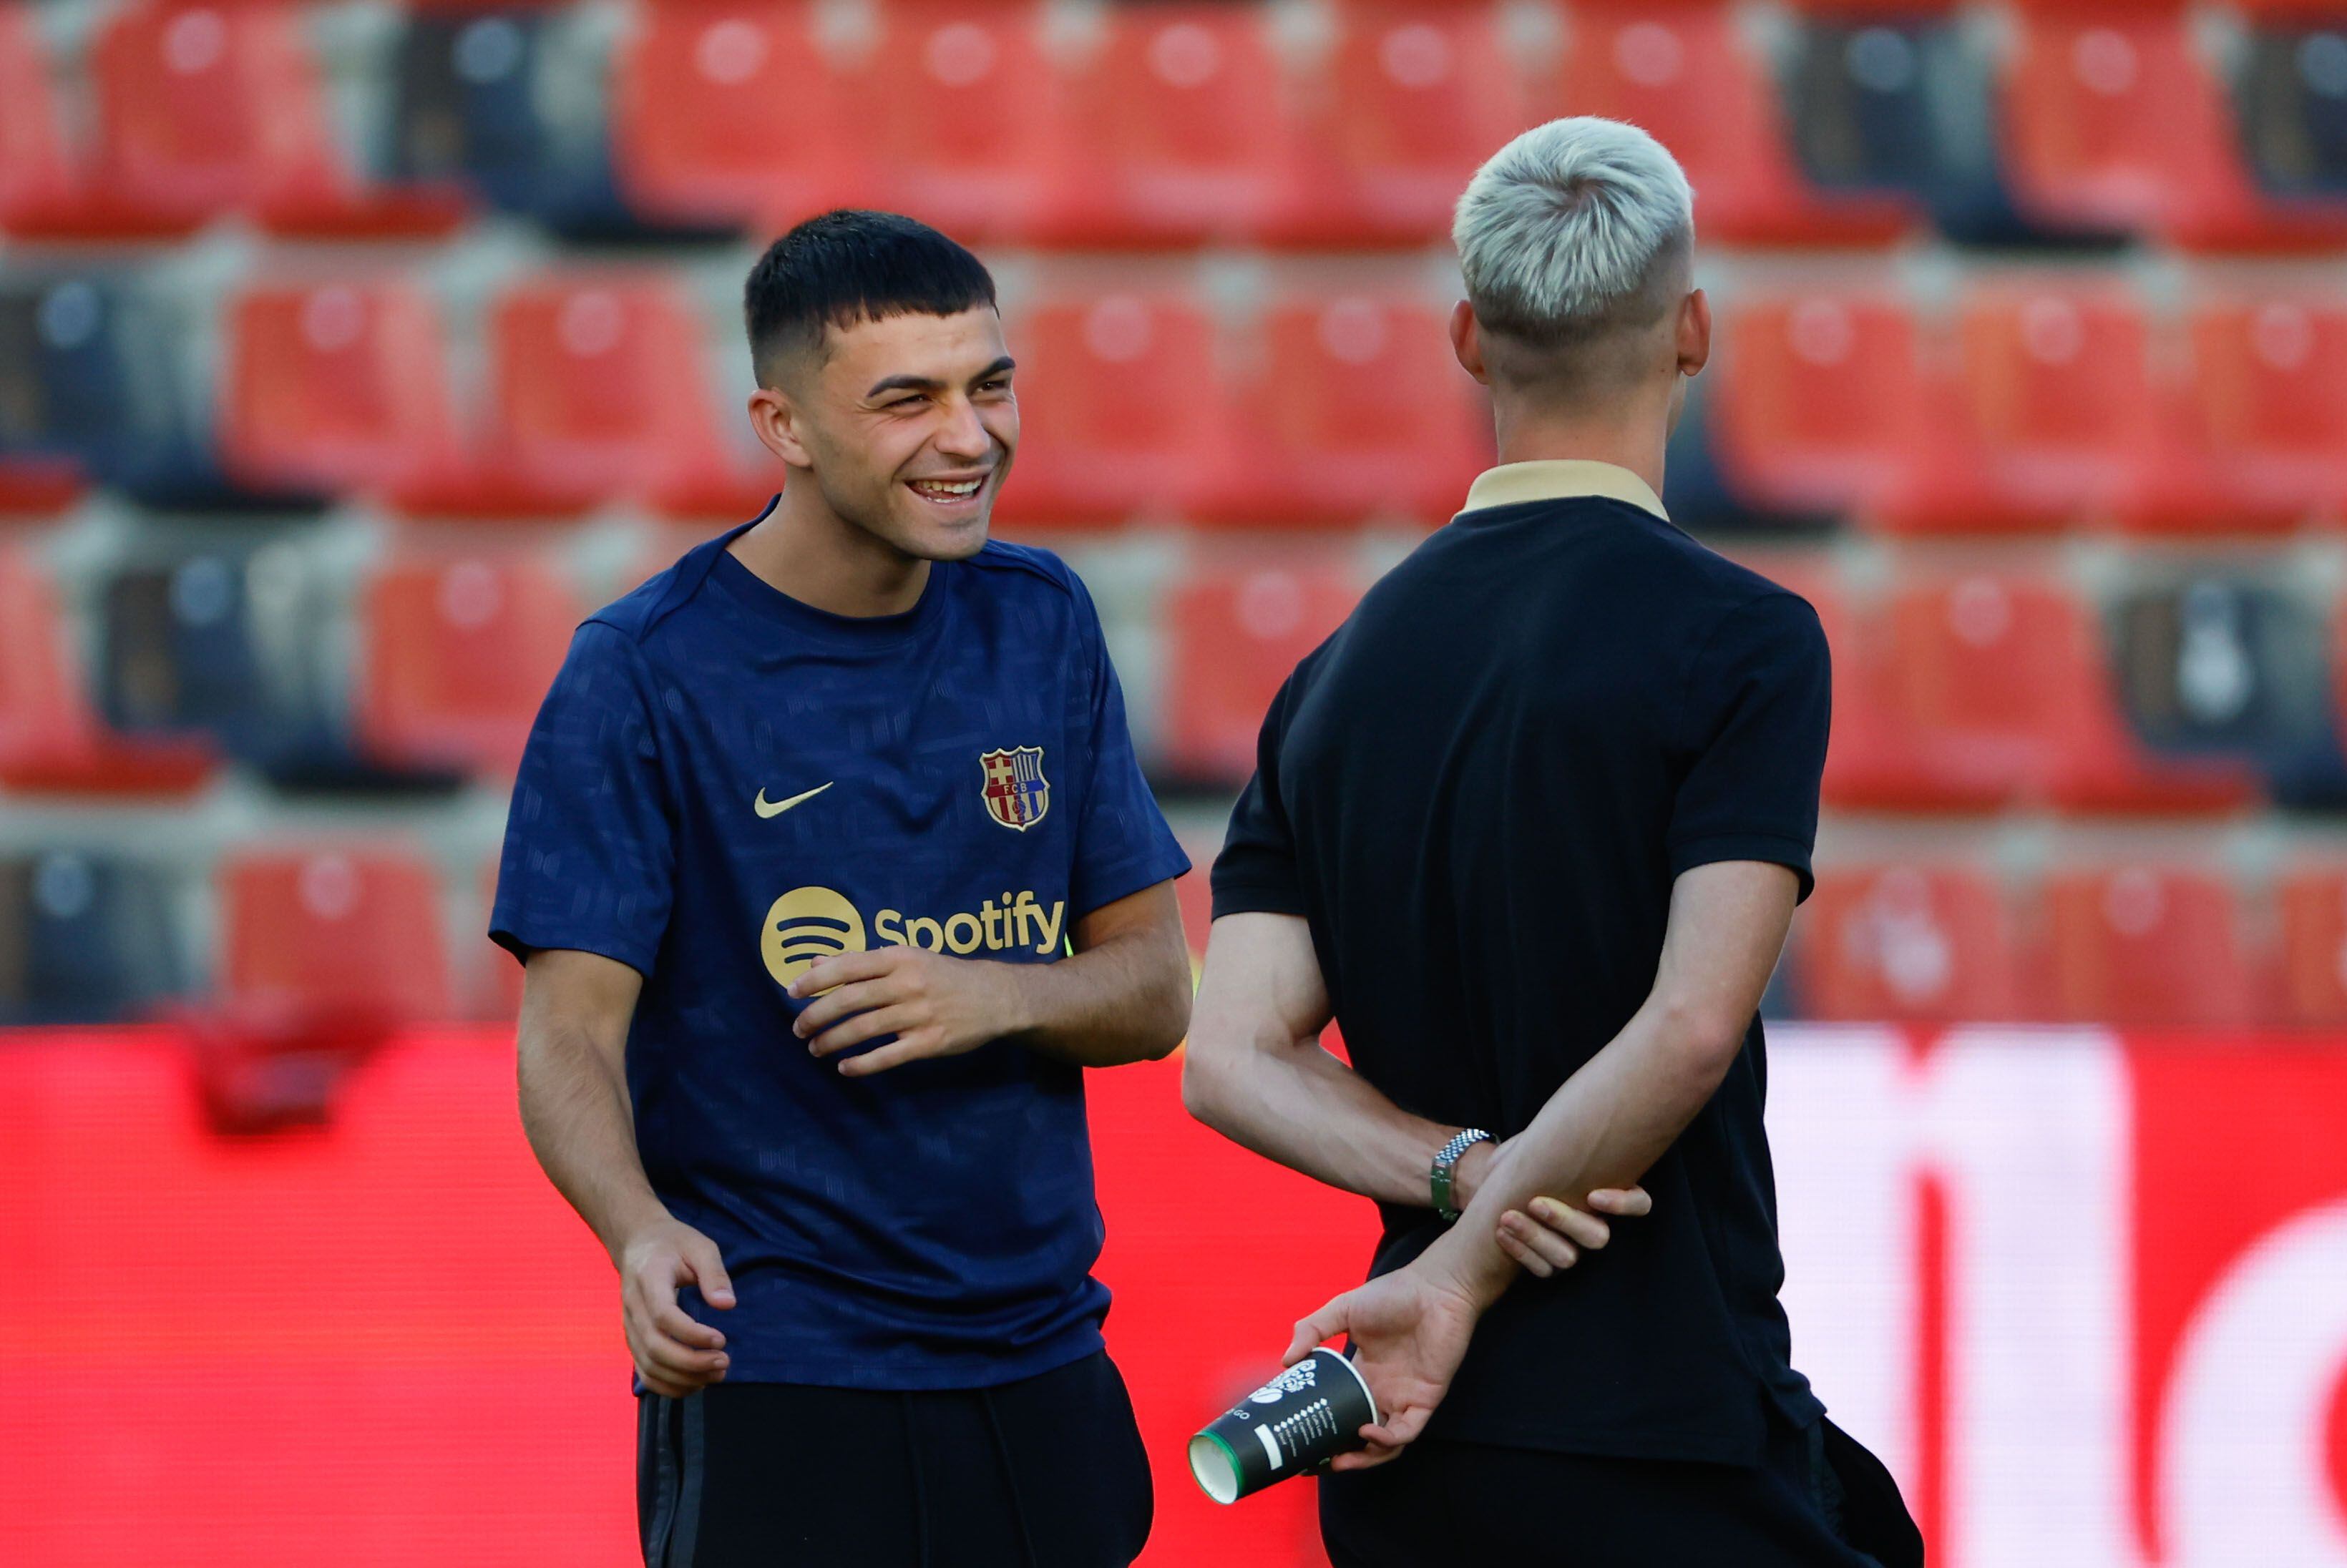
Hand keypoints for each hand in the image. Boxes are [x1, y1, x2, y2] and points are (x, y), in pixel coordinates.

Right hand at [619, 1216, 734, 1397]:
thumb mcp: (700, 1246)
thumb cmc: (673, 1244)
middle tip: (724, 1362)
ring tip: (717, 1374)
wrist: (639, 1244)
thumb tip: (727, 1305)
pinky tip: (696, 1383)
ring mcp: (630, 1326)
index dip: (692, 1334)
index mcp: (648, 1279)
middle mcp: (633, 1307)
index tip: (721, 1339)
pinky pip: (645, 1371)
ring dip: (683, 1378)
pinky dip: (668, 1386)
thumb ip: (714, 1273)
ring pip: (648, 1365)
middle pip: (654, 1347)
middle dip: (691, 1362)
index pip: (663, 1316)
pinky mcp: (633, 1339)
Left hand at [788, 946, 1025, 1076]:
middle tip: (798, 1029)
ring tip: (815, 1049)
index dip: (815, 979)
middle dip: (816, 1016)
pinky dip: (862, 1064)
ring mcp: (919, 1014)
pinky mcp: (930, 1042)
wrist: (995, 996)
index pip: (848, 966)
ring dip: (832, 1041)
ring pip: (864, 1029)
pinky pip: (888, 1056)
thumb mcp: (906, 958)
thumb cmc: (942, 975)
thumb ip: (860, 962)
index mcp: (900, 957)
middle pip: (850, 999)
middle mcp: (907, 983)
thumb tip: (815, 963)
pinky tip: (845, 1067)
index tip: (791, 992)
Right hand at [1281, 1263, 1483, 1470]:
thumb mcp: (1343, 1309)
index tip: (1299, 1438)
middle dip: (1340, 1455)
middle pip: (1360, 1436)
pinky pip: (1406, 1432)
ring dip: (1363, 1458)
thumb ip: (1312, 1330)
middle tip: (1314, 1463)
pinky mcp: (1425, 1400)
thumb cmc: (1393, 1295)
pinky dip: (1387, 1439)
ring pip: (1384, 1444)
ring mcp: (1403, 1399)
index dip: (1324, 1428)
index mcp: (1363, 1374)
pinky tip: (1367, 1432)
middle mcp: (1382, 1392)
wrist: (1436, 1290)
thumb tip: (1286, 1362)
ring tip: (1339, 1460)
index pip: (1341, 1410)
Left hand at [1449, 1138, 1651, 1279]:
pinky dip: (1520, 1251)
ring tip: (1507, 1217)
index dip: (1623, 1204)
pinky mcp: (1548, 1266)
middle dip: (1566, 1221)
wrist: (1492, 1187)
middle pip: (1598, 1237)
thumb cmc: (1525, 1159)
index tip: (1593, 1195)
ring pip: (1568, 1257)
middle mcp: (1593, 1225)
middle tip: (1536, 1202)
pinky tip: (1500, 1232)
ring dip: (1536, 1237)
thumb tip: (1566, 1117)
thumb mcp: (1540, 1141)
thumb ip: (1558, 1136)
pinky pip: (1542, 1270)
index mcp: (1603, 1193)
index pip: (1639, 1204)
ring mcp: (1572, 1248)